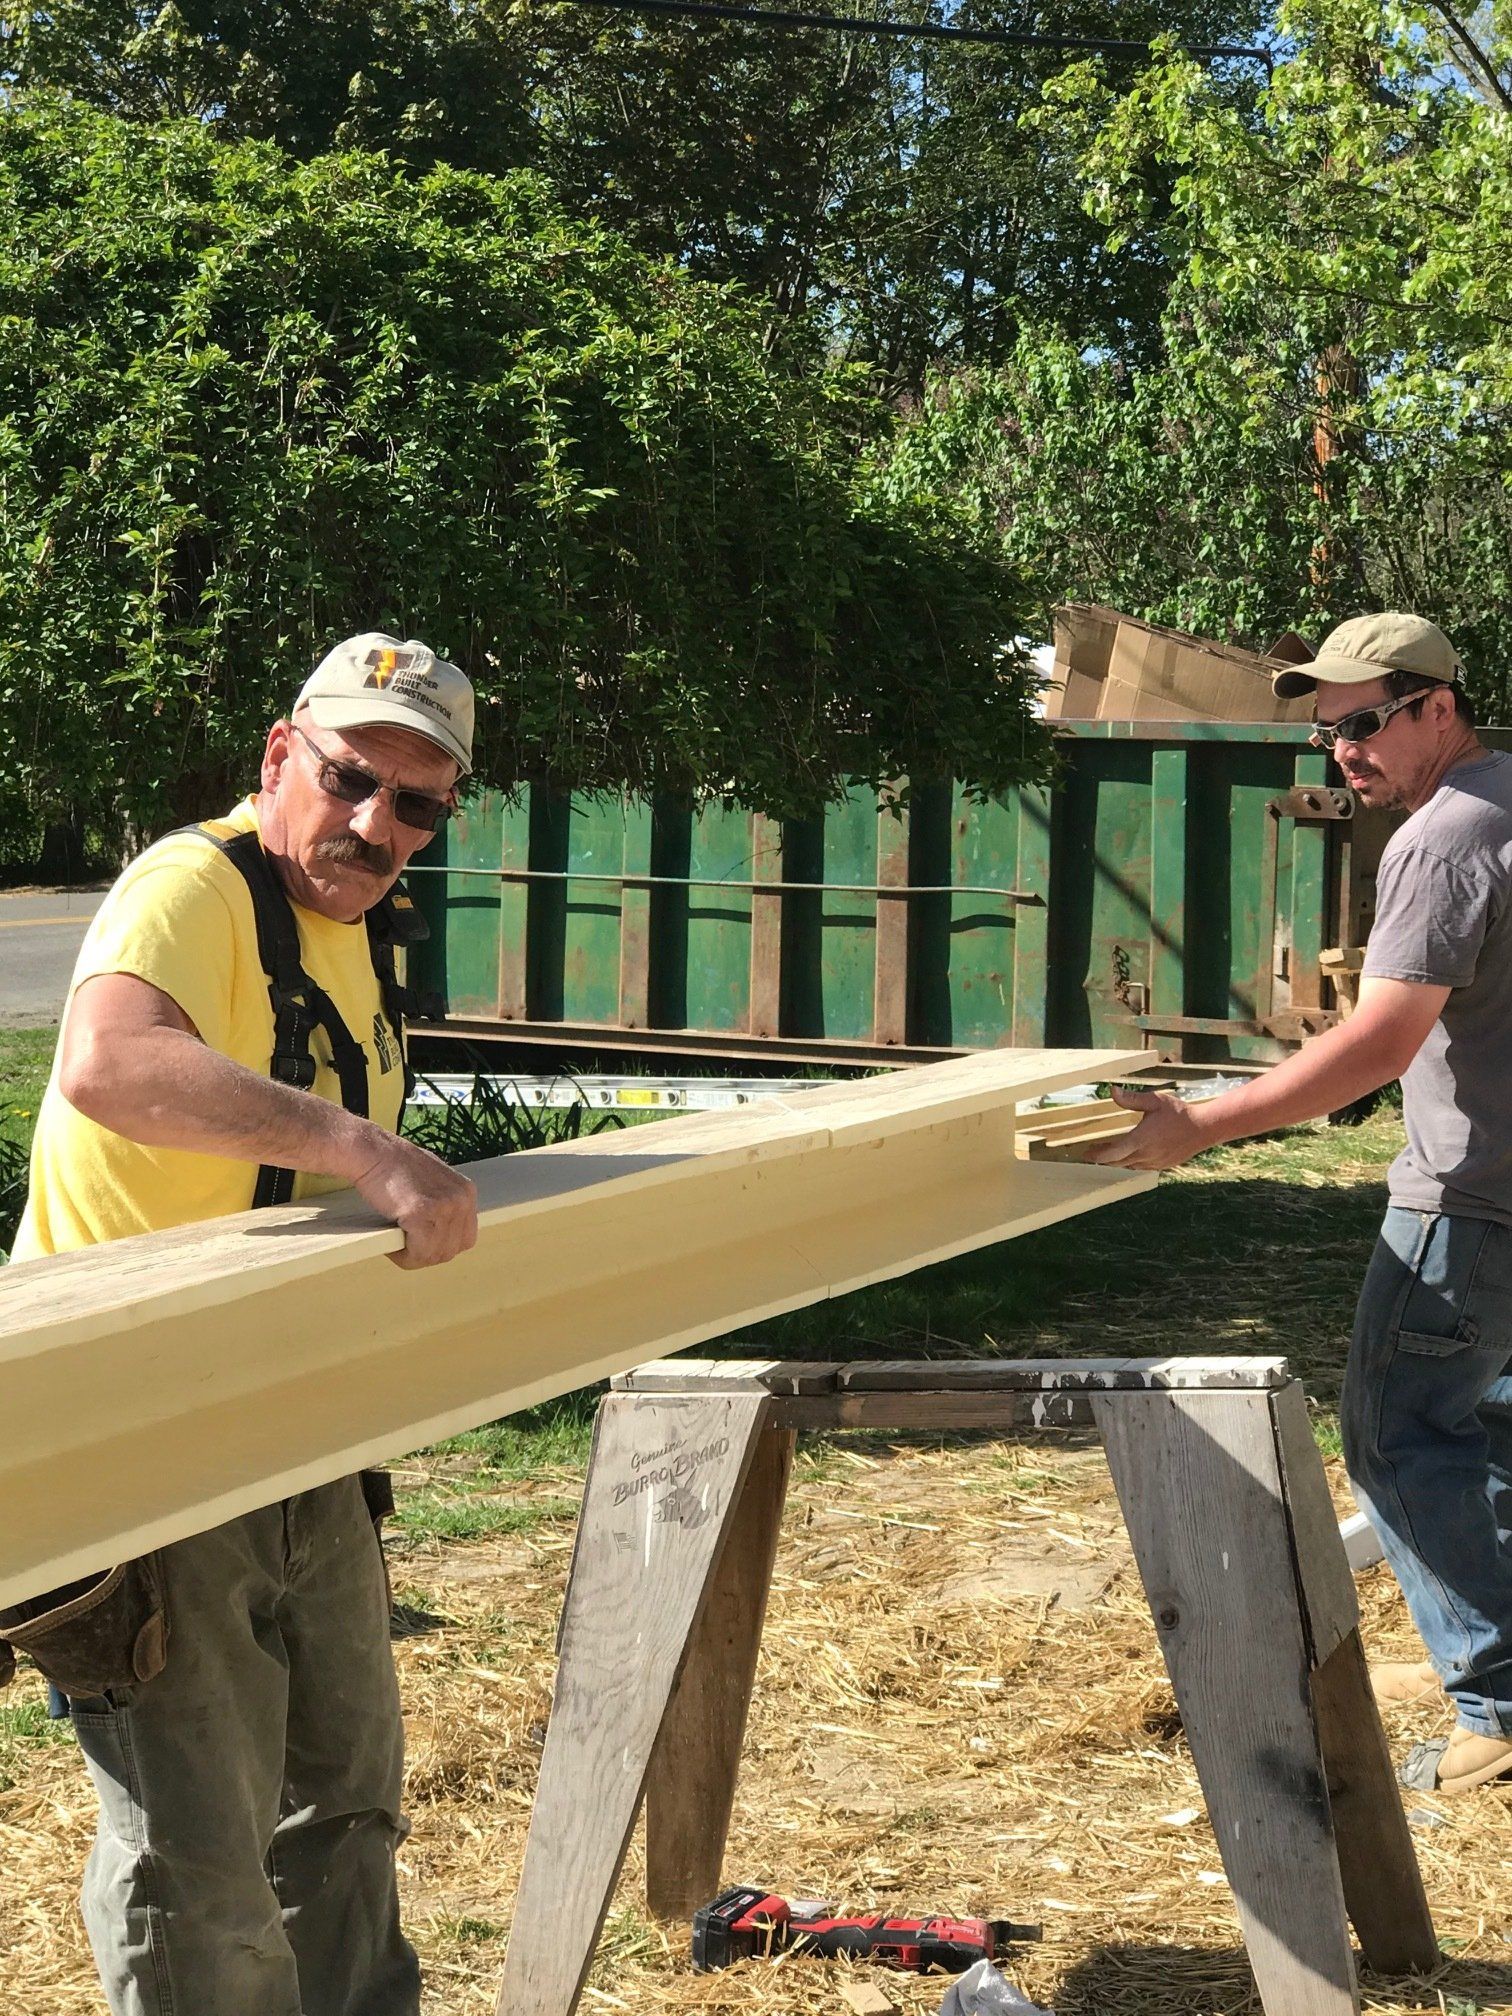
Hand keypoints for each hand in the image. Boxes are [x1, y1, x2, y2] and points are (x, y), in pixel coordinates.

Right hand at [347, 1132, 478, 1267]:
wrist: (372, 1151)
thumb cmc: (393, 1167)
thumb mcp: (433, 1184)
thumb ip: (443, 1206)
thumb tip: (441, 1236)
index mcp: (466, 1192)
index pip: (465, 1239)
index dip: (440, 1246)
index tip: (420, 1244)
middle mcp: (461, 1199)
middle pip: (450, 1250)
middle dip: (425, 1254)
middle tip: (403, 1246)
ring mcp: (444, 1206)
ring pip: (432, 1254)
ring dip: (411, 1255)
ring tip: (395, 1240)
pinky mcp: (421, 1212)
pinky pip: (417, 1252)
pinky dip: (402, 1254)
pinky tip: (390, 1237)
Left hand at [1085, 1085, 1208, 1171]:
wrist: (1204, 1128)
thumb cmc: (1179, 1113)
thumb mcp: (1155, 1101)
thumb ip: (1132, 1099)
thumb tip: (1112, 1091)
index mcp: (1141, 1139)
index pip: (1112, 1154)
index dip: (1097, 1155)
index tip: (1086, 1153)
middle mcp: (1145, 1155)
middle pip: (1117, 1162)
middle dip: (1103, 1158)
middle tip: (1091, 1152)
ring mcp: (1154, 1162)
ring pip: (1129, 1166)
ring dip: (1116, 1161)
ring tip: (1107, 1153)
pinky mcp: (1162, 1165)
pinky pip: (1141, 1167)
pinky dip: (1130, 1163)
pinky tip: (1129, 1155)